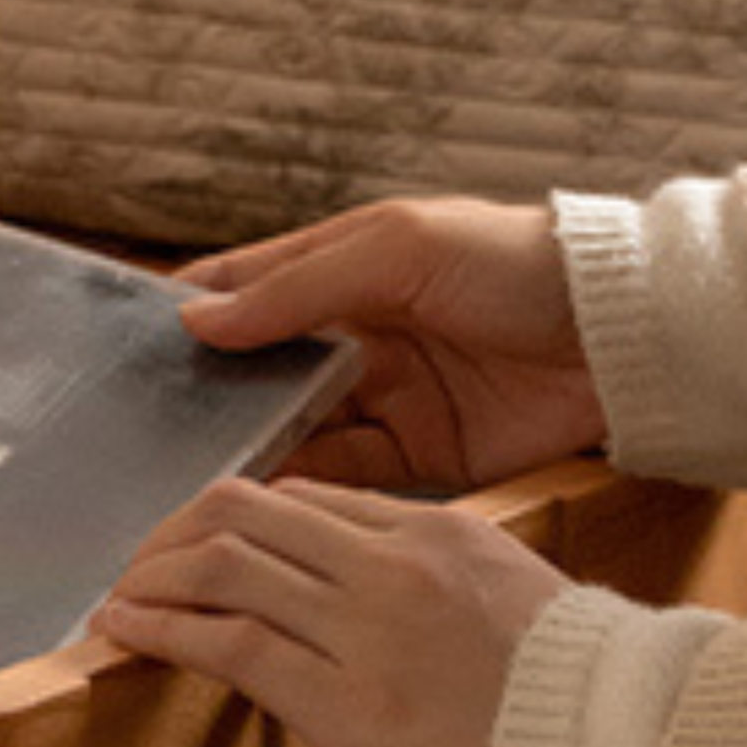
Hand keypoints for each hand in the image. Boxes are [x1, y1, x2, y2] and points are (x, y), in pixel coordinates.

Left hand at [91, 478, 568, 746]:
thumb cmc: (574, 701)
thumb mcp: (510, 602)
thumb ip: (436, 580)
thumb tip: (361, 589)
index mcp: (439, 532)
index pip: (306, 499)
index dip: (236, 518)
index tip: (197, 543)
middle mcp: (394, 566)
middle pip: (248, 510)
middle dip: (174, 532)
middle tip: (139, 564)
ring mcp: (367, 630)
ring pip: (224, 564)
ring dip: (153, 577)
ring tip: (121, 598)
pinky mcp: (345, 704)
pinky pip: (230, 646)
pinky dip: (163, 630)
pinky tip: (127, 631)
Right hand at [179, 196, 606, 490]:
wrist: (621, 332)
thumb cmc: (514, 263)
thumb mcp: (396, 250)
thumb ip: (296, 288)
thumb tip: (198, 321)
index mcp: (345, 266)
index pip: (244, 289)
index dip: (188, 316)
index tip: (125, 352)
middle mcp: (356, 332)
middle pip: (261, 369)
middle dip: (210, 397)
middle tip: (143, 432)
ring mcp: (386, 395)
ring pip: (295, 427)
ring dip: (251, 447)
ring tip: (190, 473)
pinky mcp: (420, 453)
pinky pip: (345, 475)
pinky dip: (305, 486)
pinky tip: (260, 495)